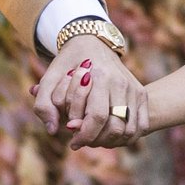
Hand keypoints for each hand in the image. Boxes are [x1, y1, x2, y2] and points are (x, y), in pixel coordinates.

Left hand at [33, 36, 149, 147]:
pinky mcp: (141, 94)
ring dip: (111, 142)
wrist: (92, 42)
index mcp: (99, 76)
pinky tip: (110, 137)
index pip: (97, 117)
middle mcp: (120, 82)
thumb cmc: (68, 63)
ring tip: (95, 138)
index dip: (84, 135)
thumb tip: (53, 130)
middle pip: (115, 127)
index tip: (73, 141)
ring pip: (129, 130)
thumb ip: (44, 104)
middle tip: (83, 140)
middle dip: (97, 140)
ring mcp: (134, 88)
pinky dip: (127, 137)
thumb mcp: (49, 79)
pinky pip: (140, 125)